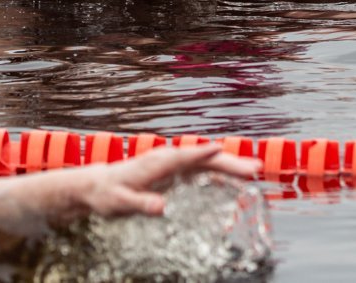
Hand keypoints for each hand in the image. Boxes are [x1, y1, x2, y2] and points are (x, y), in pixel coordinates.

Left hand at [77, 145, 261, 217]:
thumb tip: (161, 208)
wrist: (100, 186)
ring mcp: (175, 164)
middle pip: (204, 158)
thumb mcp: (120, 203)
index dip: (203, 154)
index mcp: (156, 163)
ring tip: (255, 170)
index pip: (184, 157)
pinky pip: (204, 171)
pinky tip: (237, 181)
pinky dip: (221, 174)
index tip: (222, 149)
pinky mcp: (177, 172)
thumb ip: (140, 205)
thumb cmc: (109, 195)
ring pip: (208, 162)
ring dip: (230, 165)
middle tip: (255, 167)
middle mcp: (169, 159)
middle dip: (230, 162)